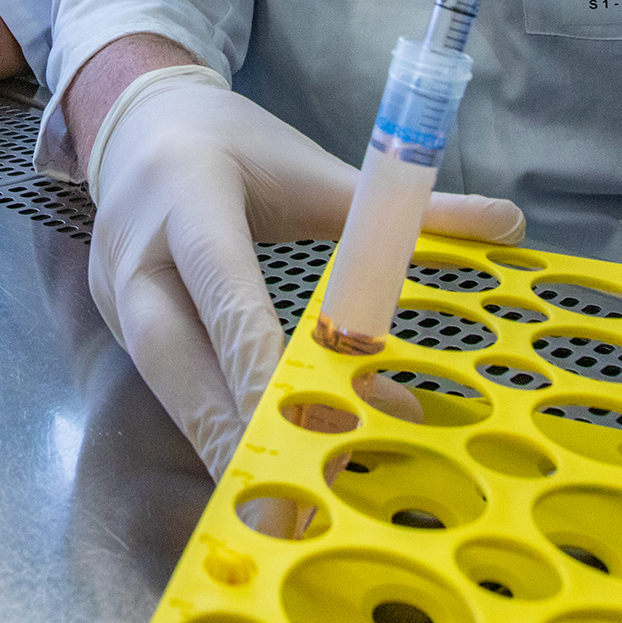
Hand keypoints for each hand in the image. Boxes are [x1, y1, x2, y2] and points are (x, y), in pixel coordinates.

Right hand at [85, 64, 524, 475]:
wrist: (138, 124)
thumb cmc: (234, 145)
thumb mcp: (311, 166)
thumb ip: (400, 206)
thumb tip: (508, 222)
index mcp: (187, 195)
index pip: (223, 282)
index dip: (258, 354)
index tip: (304, 412)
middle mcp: (137, 252)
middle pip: (175, 355)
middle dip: (229, 429)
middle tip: (285, 497)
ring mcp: (114, 294)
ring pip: (165, 382)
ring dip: (226, 440)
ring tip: (286, 499)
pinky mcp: (113, 324)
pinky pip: (165, 383)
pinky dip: (216, 423)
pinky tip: (267, 457)